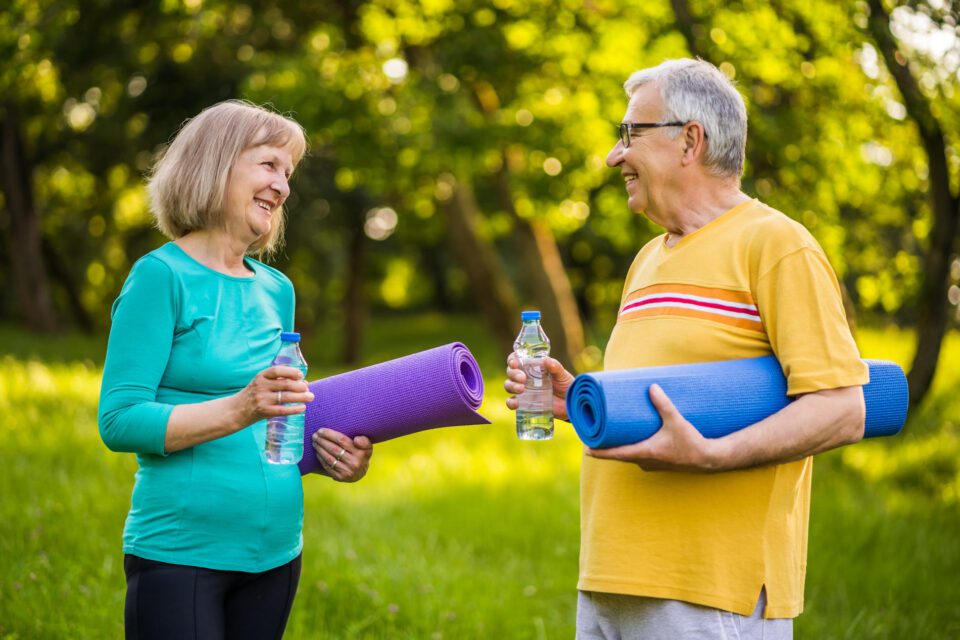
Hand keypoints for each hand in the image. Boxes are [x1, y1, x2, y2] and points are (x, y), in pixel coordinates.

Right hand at [233, 365, 314, 427]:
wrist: (236, 410)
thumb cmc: (254, 394)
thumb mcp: (263, 383)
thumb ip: (280, 381)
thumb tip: (304, 383)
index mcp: (261, 376)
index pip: (277, 370)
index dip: (291, 372)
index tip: (300, 375)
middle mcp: (261, 386)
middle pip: (285, 384)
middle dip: (300, 386)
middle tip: (308, 389)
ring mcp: (262, 399)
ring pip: (286, 397)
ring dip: (301, 397)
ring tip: (311, 397)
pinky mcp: (264, 411)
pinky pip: (282, 410)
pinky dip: (294, 409)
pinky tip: (302, 408)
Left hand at [312, 428, 372, 482]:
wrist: (361, 473)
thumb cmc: (362, 455)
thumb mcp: (367, 447)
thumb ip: (364, 441)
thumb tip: (356, 439)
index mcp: (361, 452)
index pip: (342, 440)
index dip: (330, 434)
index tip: (321, 430)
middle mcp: (354, 462)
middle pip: (334, 449)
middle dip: (322, 441)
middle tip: (315, 435)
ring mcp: (347, 471)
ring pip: (329, 458)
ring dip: (320, 449)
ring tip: (315, 442)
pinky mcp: (340, 477)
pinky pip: (328, 467)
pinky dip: (321, 459)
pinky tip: (317, 452)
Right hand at [504, 352, 574, 420]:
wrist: (571, 403)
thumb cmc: (566, 385)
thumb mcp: (562, 375)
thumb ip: (555, 367)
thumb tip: (546, 360)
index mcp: (531, 367)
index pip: (516, 360)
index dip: (512, 359)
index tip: (515, 363)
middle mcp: (525, 377)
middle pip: (510, 372)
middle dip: (513, 374)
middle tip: (523, 378)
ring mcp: (523, 390)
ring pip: (509, 385)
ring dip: (511, 386)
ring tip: (521, 389)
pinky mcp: (524, 403)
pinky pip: (511, 402)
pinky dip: (510, 402)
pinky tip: (516, 403)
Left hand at [586, 384, 721, 471]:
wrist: (709, 459)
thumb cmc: (691, 442)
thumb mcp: (676, 421)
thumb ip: (663, 404)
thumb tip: (651, 386)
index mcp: (643, 453)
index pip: (614, 455)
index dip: (597, 451)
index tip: (584, 448)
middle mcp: (644, 461)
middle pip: (618, 455)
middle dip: (606, 446)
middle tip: (594, 434)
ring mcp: (650, 464)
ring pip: (628, 456)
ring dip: (619, 447)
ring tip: (610, 434)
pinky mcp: (657, 463)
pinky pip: (638, 456)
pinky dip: (631, 449)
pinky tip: (631, 439)